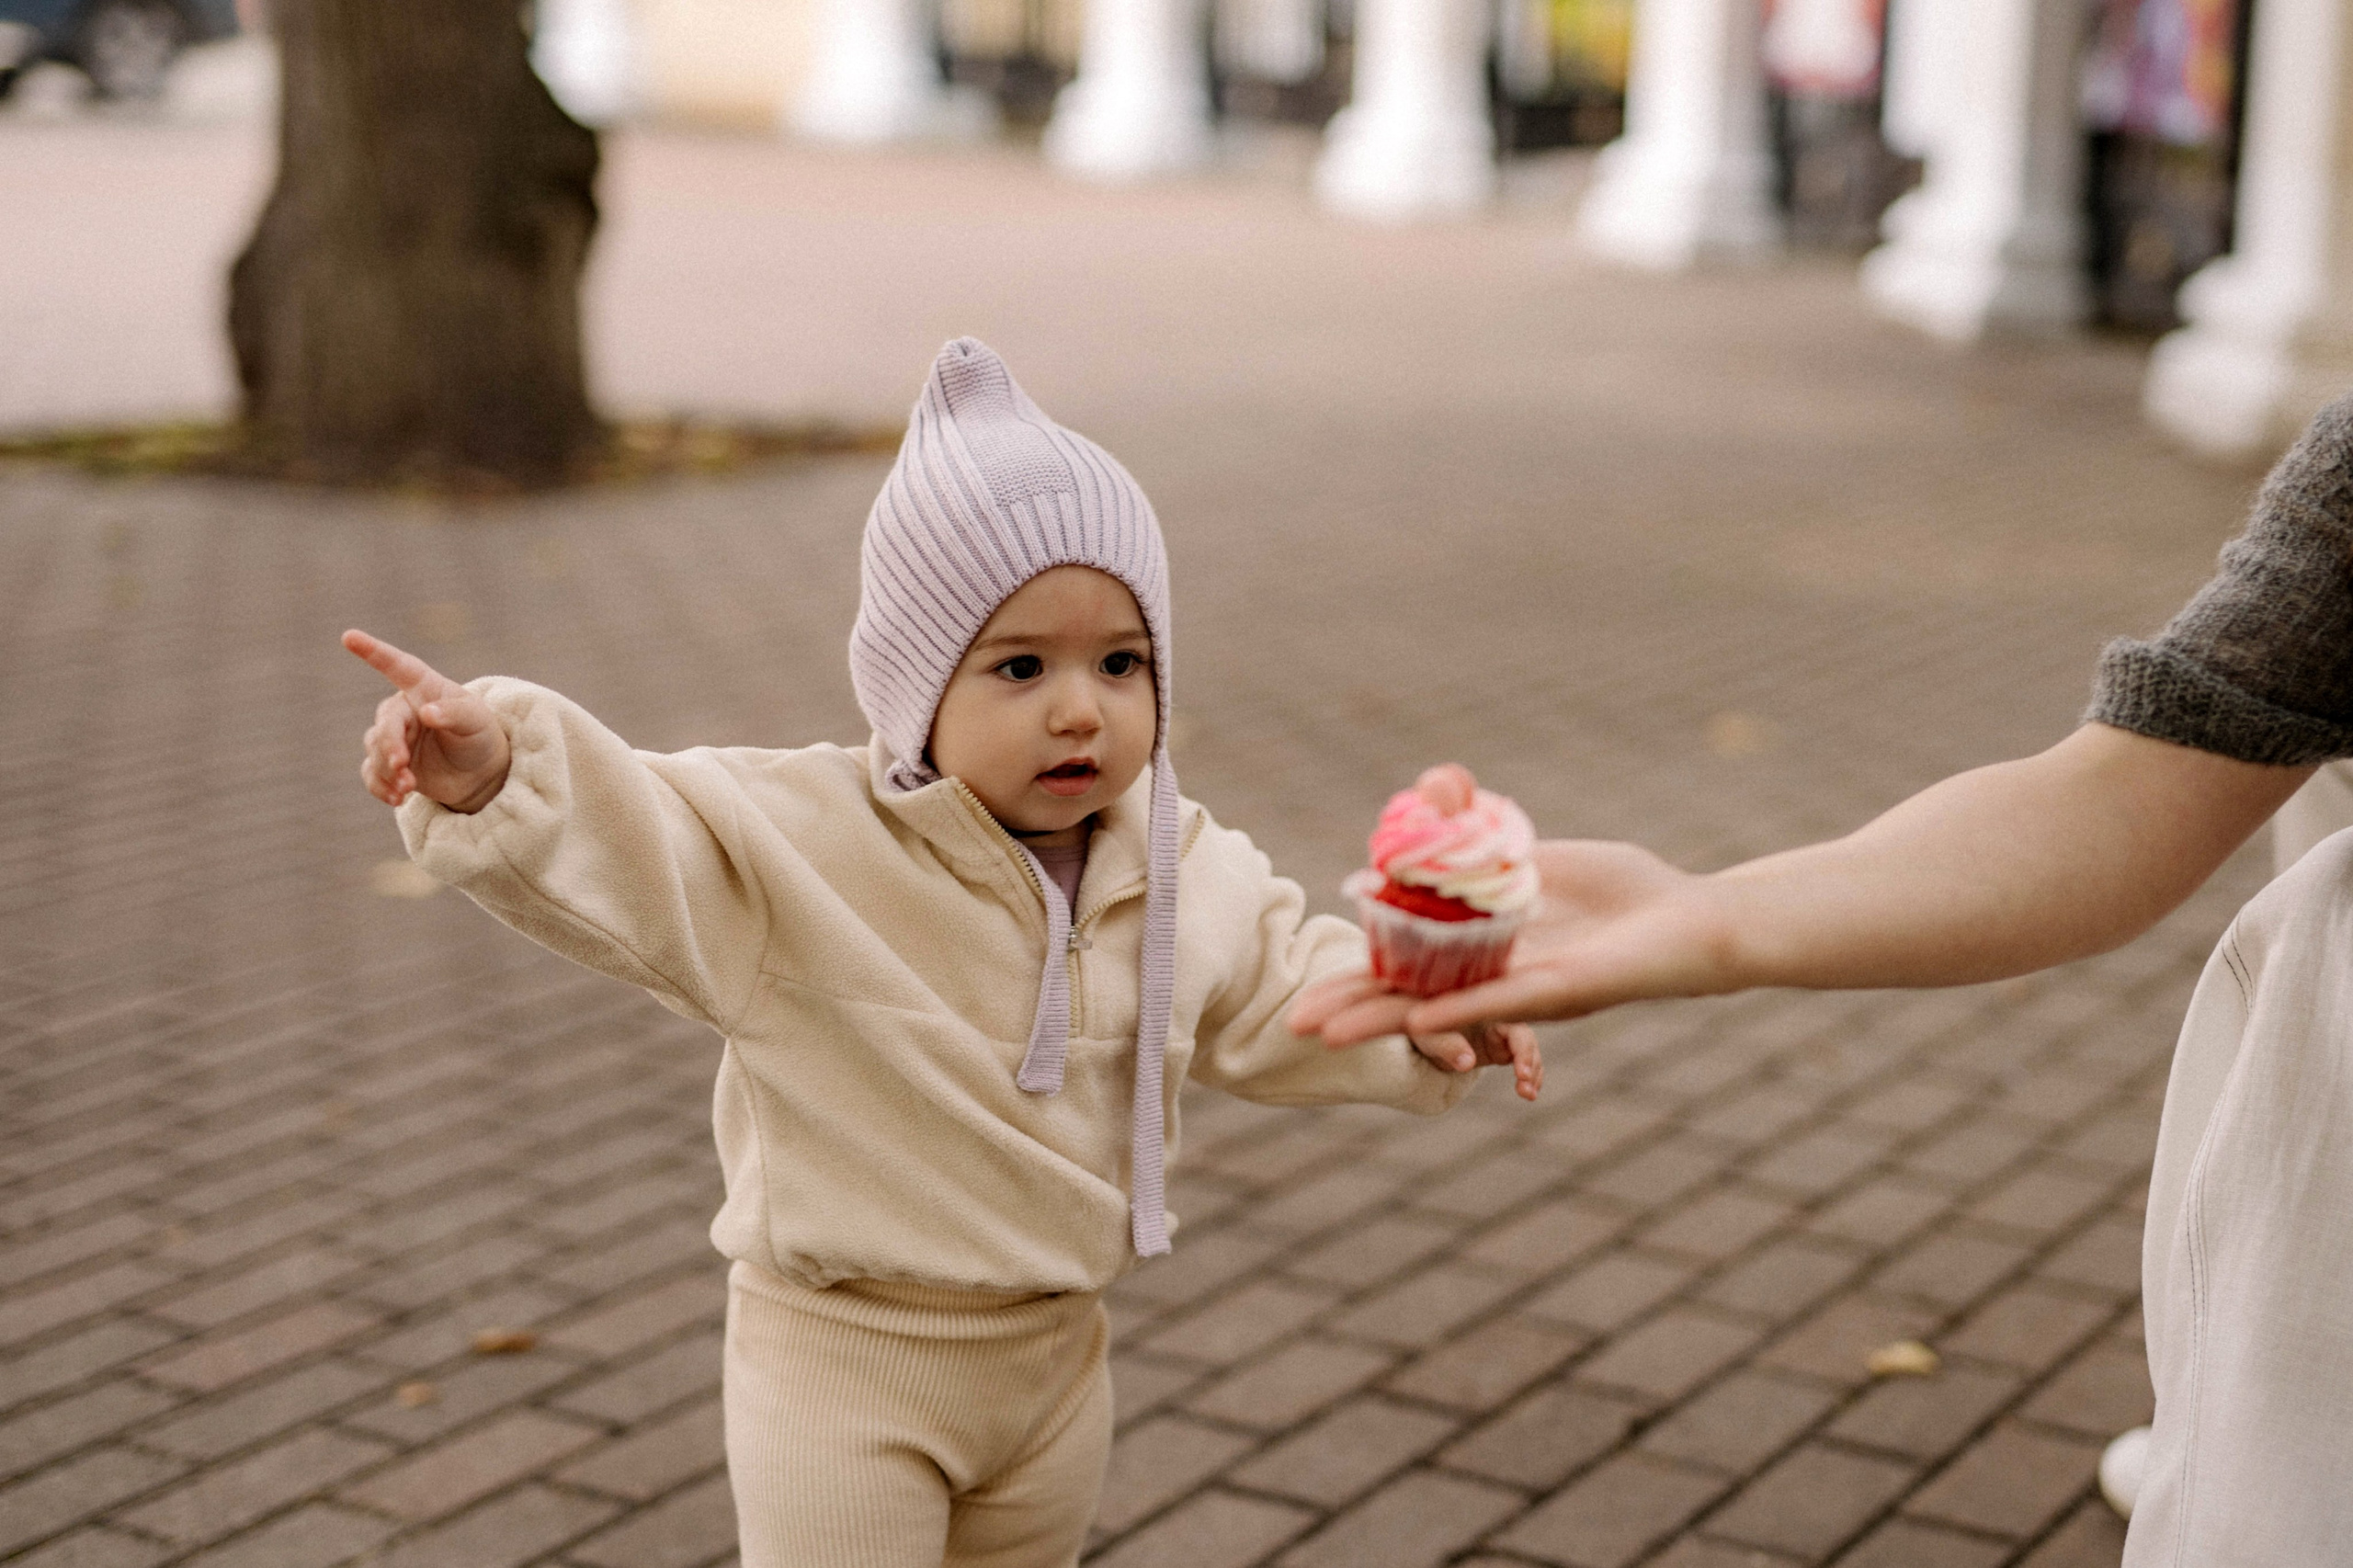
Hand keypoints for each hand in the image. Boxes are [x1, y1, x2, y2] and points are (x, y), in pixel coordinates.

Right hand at [343, 629, 511, 812]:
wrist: (481, 773)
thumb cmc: (481, 736)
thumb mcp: (477, 721)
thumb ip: (454, 713)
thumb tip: (427, 713)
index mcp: (425, 689)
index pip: (398, 666)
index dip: (374, 651)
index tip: (349, 636)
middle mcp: (404, 710)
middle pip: (385, 723)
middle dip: (389, 744)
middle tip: (402, 764)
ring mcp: (394, 737)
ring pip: (375, 750)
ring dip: (388, 770)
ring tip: (408, 787)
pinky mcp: (389, 765)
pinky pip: (372, 774)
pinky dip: (381, 787)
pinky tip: (397, 799)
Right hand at [1294, 840, 1732, 1044]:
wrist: (1693, 920)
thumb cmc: (1625, 892)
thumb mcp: (1535, 854)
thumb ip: (1483, 833)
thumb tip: (1437, 790)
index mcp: (1484, 954)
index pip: (1406, 967)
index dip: (1358, 976)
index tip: (1313, 986)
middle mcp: (1495, 981)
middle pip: (1408, 998)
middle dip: (1352, 1009)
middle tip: (1296, 1023)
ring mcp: (1524, 990)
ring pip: (1440, 1009)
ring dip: (1384, 1020)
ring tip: (1329, 1033)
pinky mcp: (1561, 991)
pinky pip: (1500, 1000)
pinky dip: (1459, 1008)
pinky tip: (1422, 1016)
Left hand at [1407, 1022, 1542, 1099]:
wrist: (1419, 1031)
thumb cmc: (1422, 1026)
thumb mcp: (1429, 1035)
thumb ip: (1448, 1044)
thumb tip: (1468, 1063)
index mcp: (1485, 1009)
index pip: (1513, 1025)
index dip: (1522, 1048)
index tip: (1521, 1072)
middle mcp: (1500, 1018)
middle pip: (1526, 1040)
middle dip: (1531, 1064)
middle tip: (1526, 1089)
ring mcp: (1503, 1035)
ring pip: (1528, 1054)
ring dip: (1532, 1074)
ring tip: (1528, 1095)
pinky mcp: (1502, 1050)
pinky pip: (1522, 1063)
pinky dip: (1528, 1078)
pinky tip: (1529, 1094)